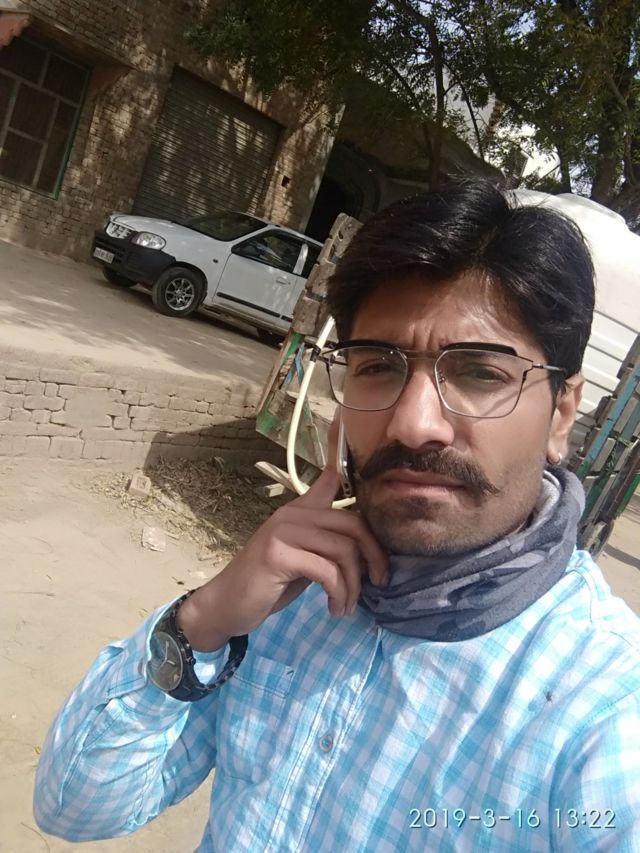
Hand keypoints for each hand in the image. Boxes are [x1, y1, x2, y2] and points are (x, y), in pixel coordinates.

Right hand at [177, 464, 387, 650]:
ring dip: (354, 585)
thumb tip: (365, 547)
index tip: (345, 433)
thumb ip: (326, 545)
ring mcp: (283, 531)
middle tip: (379, 582)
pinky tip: (335, 609)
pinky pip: (327, 571)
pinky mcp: (278, 555)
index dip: (343, 454)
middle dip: (375, 555)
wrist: (225, 605)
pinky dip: (339, 594)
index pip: (328, 479)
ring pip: (344, 550)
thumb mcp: (302, 559)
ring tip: (348, 605)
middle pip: (353, 523)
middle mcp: (292, 514)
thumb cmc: (267, 584)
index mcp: (300, 511)